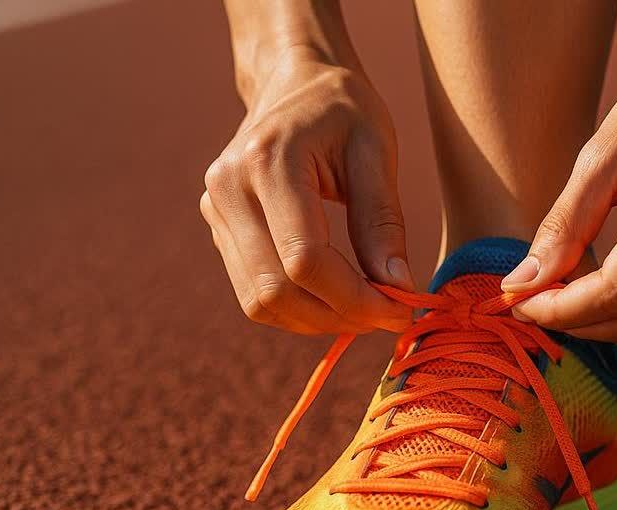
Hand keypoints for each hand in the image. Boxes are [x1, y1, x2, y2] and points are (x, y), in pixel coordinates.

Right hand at [201, 49, 412, 334]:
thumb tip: (397, 288)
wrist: (293, 82)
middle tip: (388, 316)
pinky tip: (337, 296)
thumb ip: (383, 220)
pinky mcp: (219, 228)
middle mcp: (228, 190)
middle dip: (338, 316)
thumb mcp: (376, 150)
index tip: (401, 310)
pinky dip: (298, 308)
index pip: (305, 260)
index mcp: (266, 162)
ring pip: (259, 302)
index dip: (355, 298)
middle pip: (277, 290)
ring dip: (317, 320)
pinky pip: (253, 291)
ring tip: (365, 308)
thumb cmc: (343, 109)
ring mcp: (215, 211)